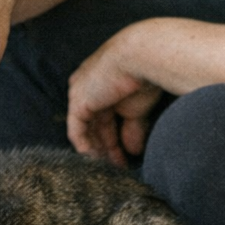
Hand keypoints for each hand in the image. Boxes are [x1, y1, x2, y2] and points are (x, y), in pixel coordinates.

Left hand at [67, 30, 163, 166]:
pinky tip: (98, 161)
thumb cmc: (147, 74)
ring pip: (86, 130)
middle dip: (108, 147)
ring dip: (98, 151)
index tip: (126, 156)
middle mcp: (90, 87)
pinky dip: (86, 148)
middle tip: (118, 168)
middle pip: (96, 125)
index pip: (106, 116)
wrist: (142, 55)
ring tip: (110, 169)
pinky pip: (77, 131)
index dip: (115, 138)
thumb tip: (133, 151)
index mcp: (106, 84)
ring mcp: (81, 94)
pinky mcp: (78, 102)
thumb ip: (133, 128)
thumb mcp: (139, 107)